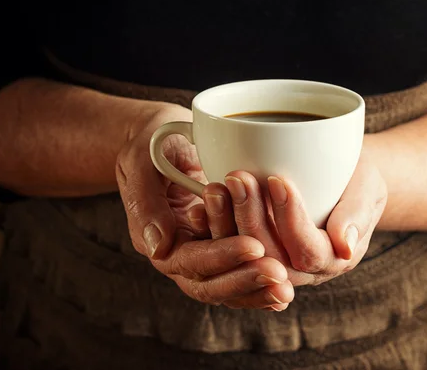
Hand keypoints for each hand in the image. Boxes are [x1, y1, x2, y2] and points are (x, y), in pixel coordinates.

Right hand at [115, 104, 293, 309]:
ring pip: (228, 286)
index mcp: (158, 237)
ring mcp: (204, 251)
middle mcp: (181, 252)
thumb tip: (158, 246)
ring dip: (257, 289)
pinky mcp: (224, 243)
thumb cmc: (155, 140)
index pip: (190, 260)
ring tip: (286, 287)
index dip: (221, 256)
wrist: (170, 138)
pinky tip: (285, 286)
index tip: (254, 246)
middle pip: (210, 284)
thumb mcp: (141, 159)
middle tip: (278, 274)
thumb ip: (146, 201)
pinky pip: (241, 272)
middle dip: (244, 281)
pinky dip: (261, 283)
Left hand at [199, 153, 387, 285]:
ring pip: (244, 258)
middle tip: (238, 178)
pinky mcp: (252, 252)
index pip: (308, 249)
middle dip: (250, 217)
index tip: (276, 180)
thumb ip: (357, 214)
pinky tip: (200, 208)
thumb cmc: (356, 180)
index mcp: (333, 258)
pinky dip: (211, 232)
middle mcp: (301, 270)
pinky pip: (228, 252)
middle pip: (270, 256)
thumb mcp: (367, 188)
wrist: (341, 180)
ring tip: (217, 187)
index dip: (290, 218)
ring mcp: (274, 263)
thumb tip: (345, 246)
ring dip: (226, 224)